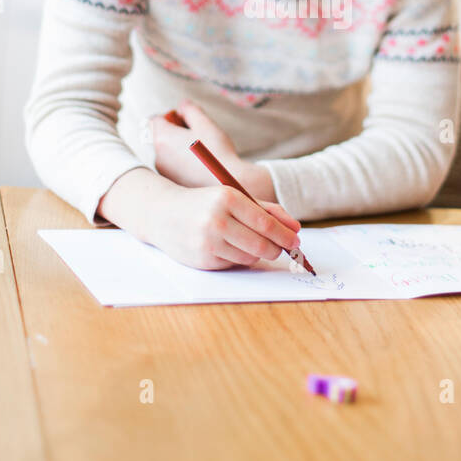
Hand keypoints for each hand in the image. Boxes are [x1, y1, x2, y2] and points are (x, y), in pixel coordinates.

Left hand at [147, 100, 242, 187]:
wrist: (228, 184)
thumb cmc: (217, 153)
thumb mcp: (205, 124)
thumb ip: (190, 110)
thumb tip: (182, 107)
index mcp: (163, 138)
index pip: (155, 120)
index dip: (170, 116)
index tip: (185, 120)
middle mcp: (158, 157)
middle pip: (161, 137)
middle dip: (175, 133)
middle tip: (196, 135)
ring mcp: (164, 173)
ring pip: (167, 154)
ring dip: (179, 149)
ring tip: (201, 152)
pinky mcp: (172, 185)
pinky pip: (173, 169)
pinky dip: (182, 164)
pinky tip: (200, 165)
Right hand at [147, 182, 301, 269]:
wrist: (163, 214)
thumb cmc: (205, 204)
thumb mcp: (233, 197)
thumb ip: (265, 210)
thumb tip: (295, 228)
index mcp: (227, 198)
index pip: (265, 223)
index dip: (285, 235)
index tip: (296, 241)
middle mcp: (217, 220)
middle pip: (262, 244)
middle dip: (277, 249)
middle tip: (282, 249)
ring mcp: (208, 242)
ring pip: (250, 257)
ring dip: (257, 254)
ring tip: (248, 242)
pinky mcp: (203, 260)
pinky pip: (234, 264)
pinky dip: (238, 258)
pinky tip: (227, 247)